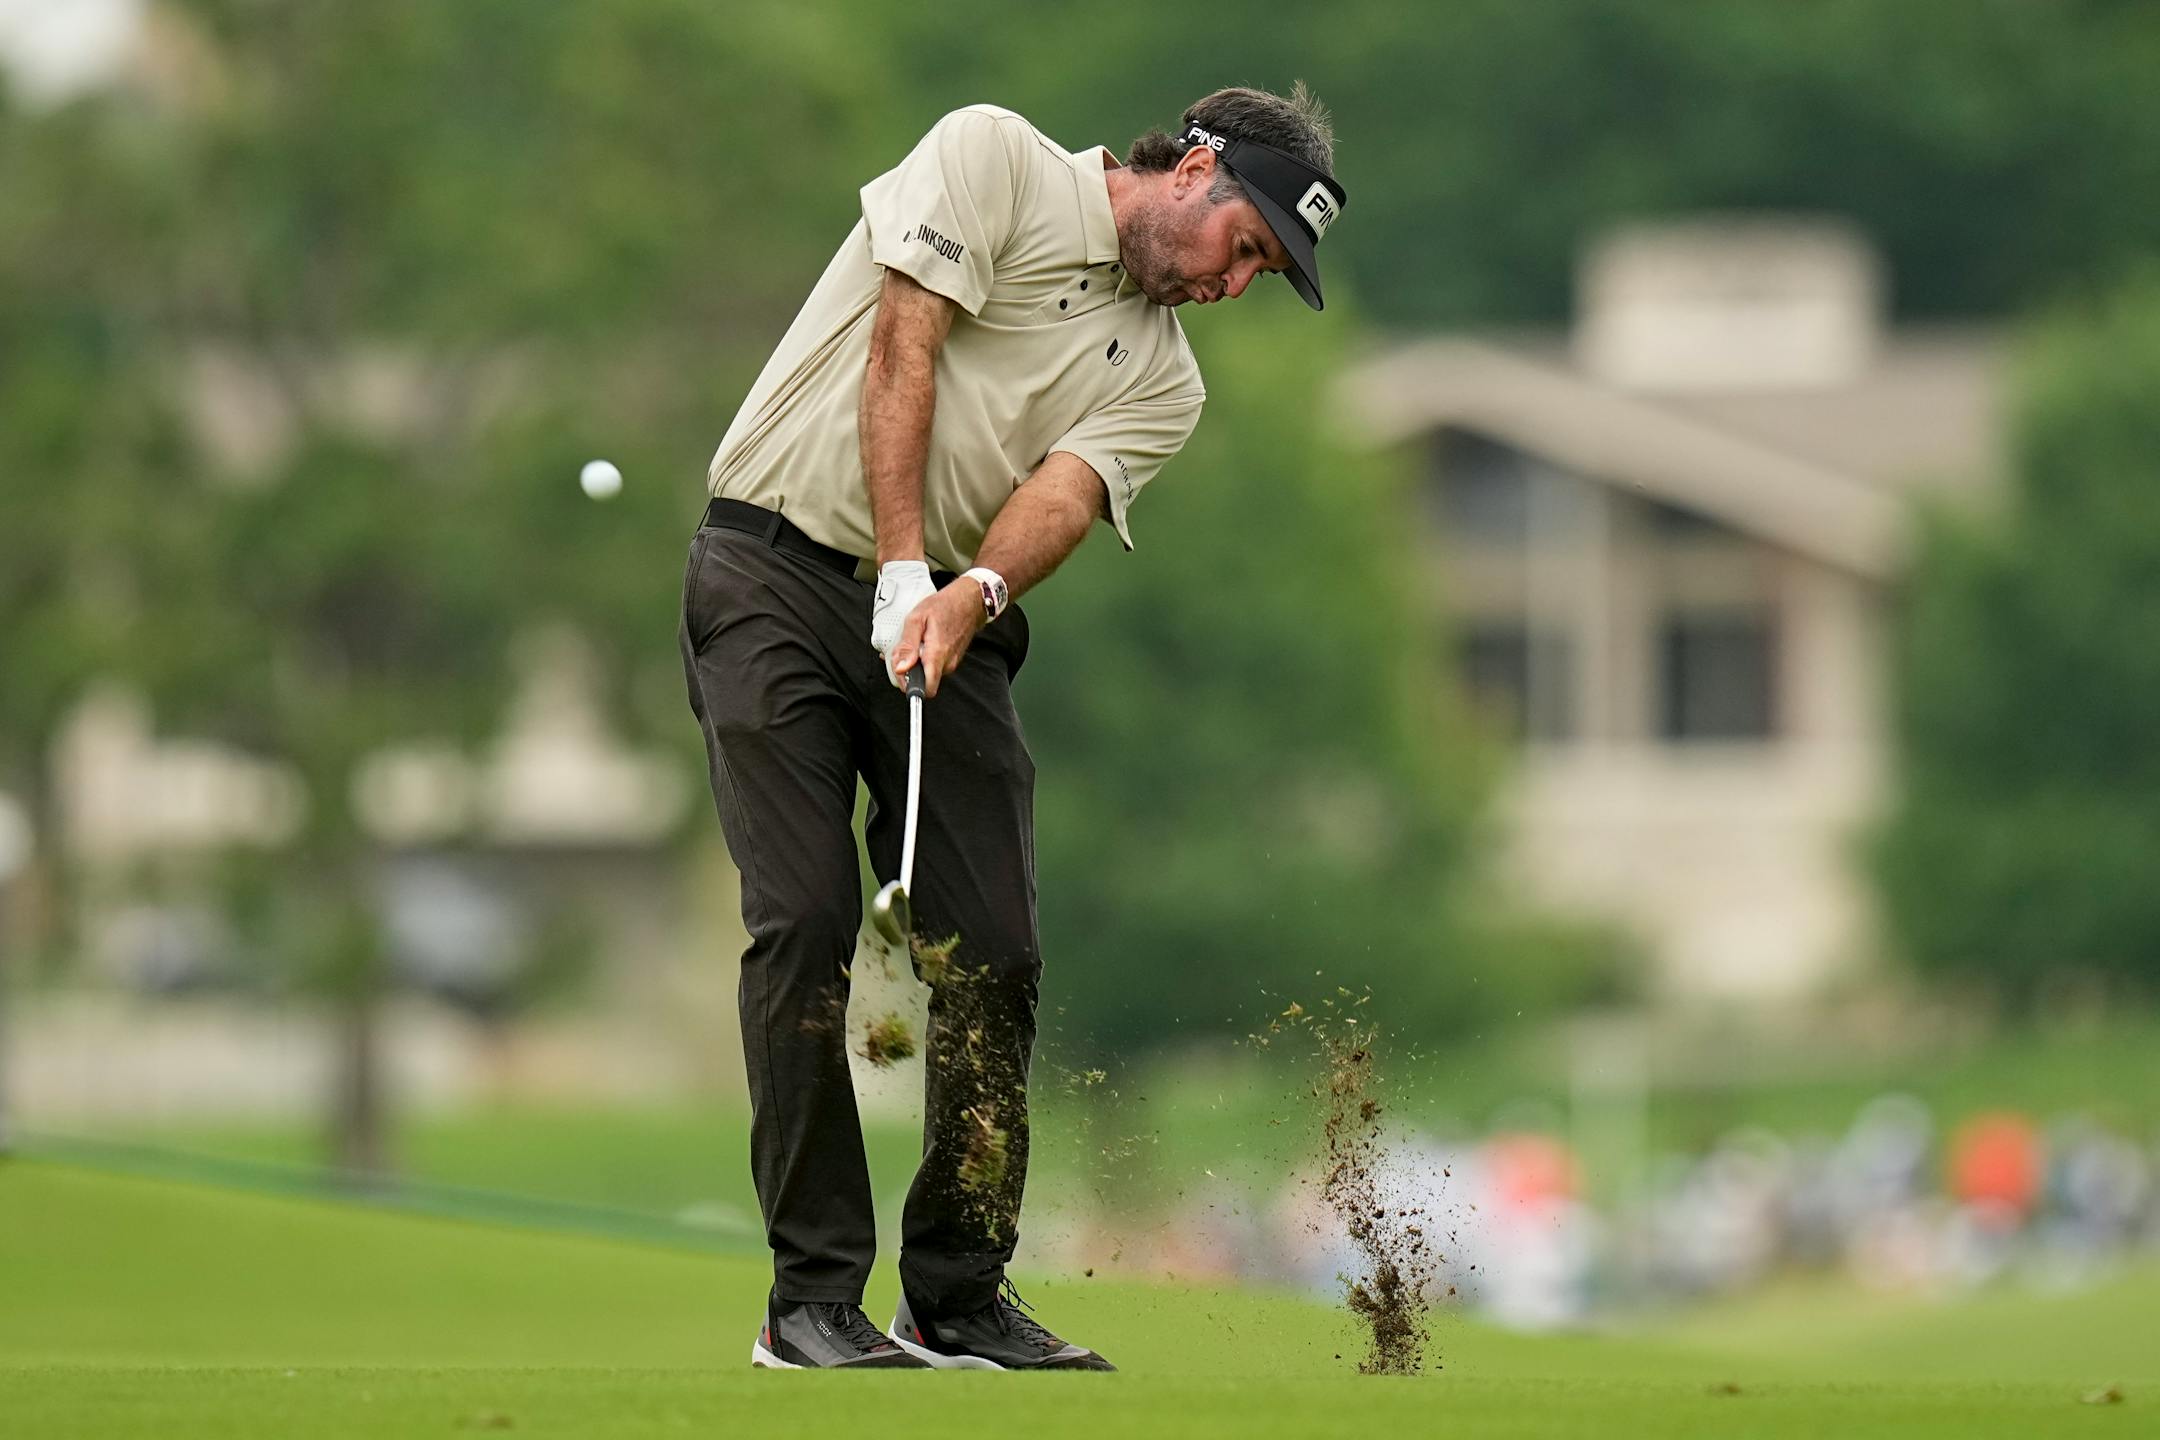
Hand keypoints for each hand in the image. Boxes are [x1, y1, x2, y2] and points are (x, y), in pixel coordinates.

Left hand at [891, 581, 984, 695]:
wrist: (968, 601)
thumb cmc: (944, 606)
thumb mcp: (916, 619)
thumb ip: (907, 646)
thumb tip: (901, 668)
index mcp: (937, 655)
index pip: (925, 688)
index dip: (908, 684)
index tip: (901, 670)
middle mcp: (947, 663)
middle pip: (922, 681)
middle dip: (908, 669)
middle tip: (905, 649)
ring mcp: (951, 662)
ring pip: (927, 673)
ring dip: (916, 662)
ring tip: (916, 641)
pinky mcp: (952, 660)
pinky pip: (934, 666)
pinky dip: (924, 657)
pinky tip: (924, 641)